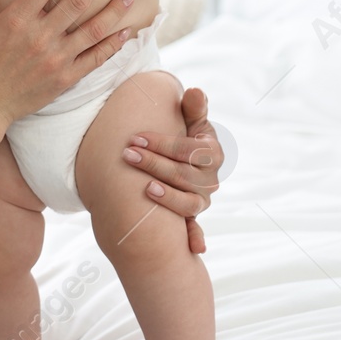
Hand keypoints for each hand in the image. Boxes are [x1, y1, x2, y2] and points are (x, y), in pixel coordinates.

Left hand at [122, 86, 221, 253]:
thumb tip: (194, 91)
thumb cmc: (185, 135)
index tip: (136, 137)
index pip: (191, 150)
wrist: (184, 160)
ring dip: (168, 197)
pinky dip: (195, 238)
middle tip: (128, 154)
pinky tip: (192, 248)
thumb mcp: (190, 120)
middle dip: (155, 165)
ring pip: (188, 203)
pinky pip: (194, 230)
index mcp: (213, 153)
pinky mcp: (191, 217)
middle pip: (186, 175)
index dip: (164, 144)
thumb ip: (192, 108)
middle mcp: (211, 179)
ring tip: (144, 187)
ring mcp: (202, 200)